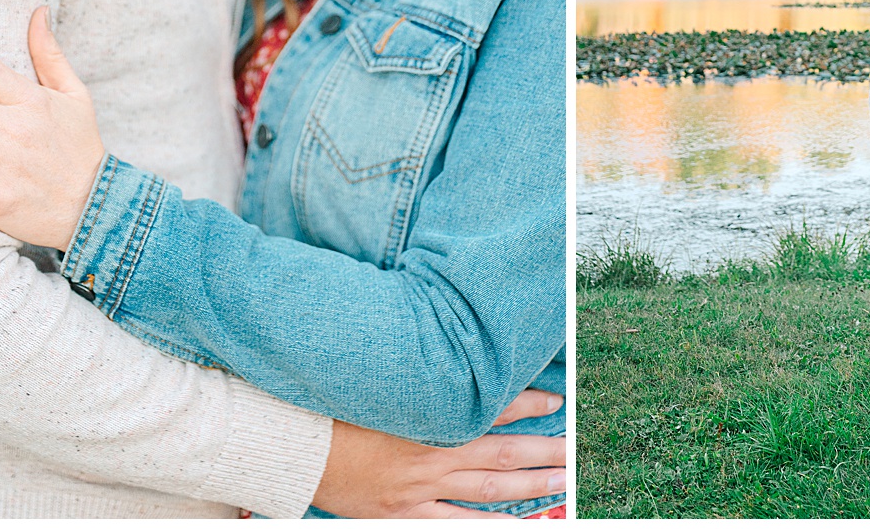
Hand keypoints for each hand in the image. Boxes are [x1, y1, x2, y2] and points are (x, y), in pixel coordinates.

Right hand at [313, 390, 566, 517]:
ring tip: (564, 483)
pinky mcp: (402, 514)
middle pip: (502, 453)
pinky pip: (453, 526)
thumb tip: (454, 358)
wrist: (294, 444)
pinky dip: (488, 527)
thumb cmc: (335, 406)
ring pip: (489, 491)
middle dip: (543, 450)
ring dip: (530, 487)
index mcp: (427, 415)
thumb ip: (417, 373)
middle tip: (576, 450)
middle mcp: (431, 453)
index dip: (527, 404)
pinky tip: (514, 526)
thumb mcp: (380, 382)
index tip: (557, 399)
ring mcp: (419, 488)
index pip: (490, 408)